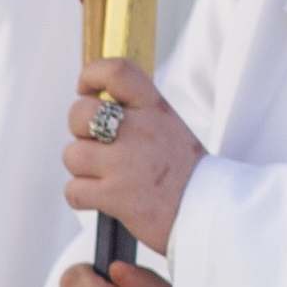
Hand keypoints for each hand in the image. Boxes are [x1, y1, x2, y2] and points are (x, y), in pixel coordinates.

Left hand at [66, 56, 200, 252]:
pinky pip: (73, 191)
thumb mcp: (171, 127)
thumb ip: (137, 114)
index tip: (86, 91)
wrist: (214, 214)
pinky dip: (81, 197)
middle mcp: (141, 130)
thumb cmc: (187, 175)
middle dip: (78, 131)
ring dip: (81, 169)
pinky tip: (102, 199)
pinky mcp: (116, 197)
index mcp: (156, 108)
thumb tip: (94, 106)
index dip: (91, 76)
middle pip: (80, 113)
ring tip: (104, 177)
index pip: (116, 72)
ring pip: (72, 155)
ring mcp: (126, 163)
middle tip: (96, 146)